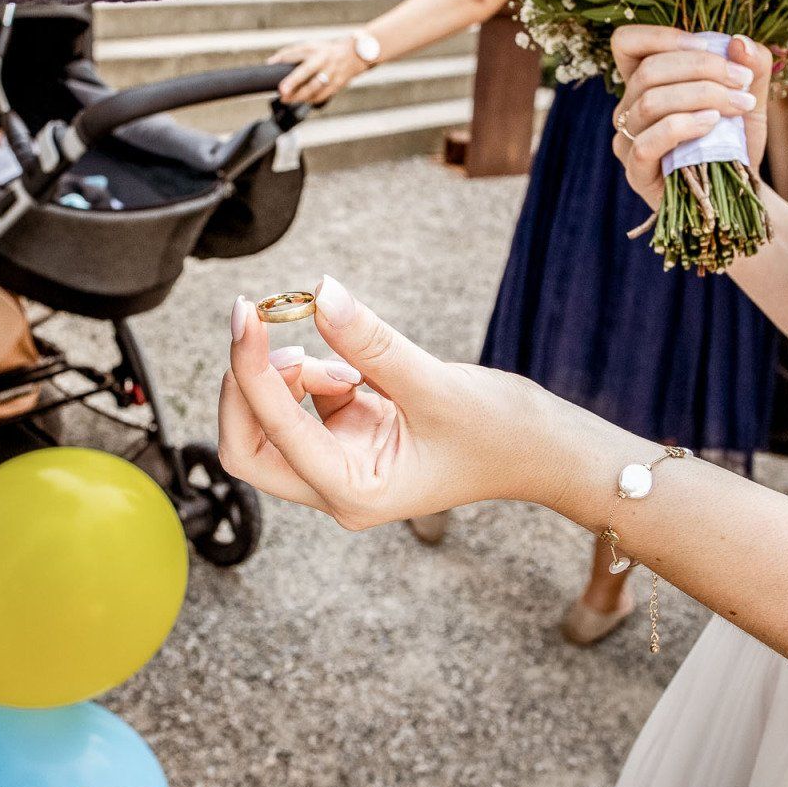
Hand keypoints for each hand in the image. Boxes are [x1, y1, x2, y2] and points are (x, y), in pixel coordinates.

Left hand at [219, 276, 564, 529]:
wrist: (541, 449)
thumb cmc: (500, 433)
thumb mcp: (435, 384)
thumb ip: (371, 342)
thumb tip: (320, 293)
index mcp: (353, 493)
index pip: (270, 437)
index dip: (249, 372)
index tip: (245, 314)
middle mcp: (336, 489)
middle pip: (248, 444)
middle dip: (250, 382)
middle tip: (265, 325)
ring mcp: (339, 465)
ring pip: (271, 421)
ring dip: (289, 376)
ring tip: (348, 364)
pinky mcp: (348, 439)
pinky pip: (302, 404)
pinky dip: (314, 375)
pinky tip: (356, 370)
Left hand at [270, 35, 370, 104]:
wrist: (354, 55)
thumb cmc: (325, 51)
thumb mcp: (309, 47)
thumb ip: (289, 54)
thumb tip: (270, 63)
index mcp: (316, 51)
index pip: (299, 58)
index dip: (288, 69)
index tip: (277, 78)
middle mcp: (325, 63)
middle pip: (308, 77)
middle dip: (295, 87)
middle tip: (282, 95)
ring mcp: (332, 75)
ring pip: (315, 90)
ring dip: (300, 97)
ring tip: (287, 99)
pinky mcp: (337, 86)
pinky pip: (322, 96)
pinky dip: (310, 100)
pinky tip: (302, 99)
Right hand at [609, 26, 771, 209]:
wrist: (739, 191)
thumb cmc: (735, 139)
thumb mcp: (750, 94)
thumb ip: (750, 66)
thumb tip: (739, 42)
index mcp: (645, 82)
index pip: (628, 43)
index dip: (662, 36)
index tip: (711, 48)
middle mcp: (628, 107)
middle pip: (649, 70)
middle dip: (702, 68)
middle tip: (741, 82)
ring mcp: (627, 140)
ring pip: (649, 102)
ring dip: (701, 95)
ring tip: (738, 104)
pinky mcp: (636, 171)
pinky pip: (648, 141)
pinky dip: (683, 125)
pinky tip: (712, 123)